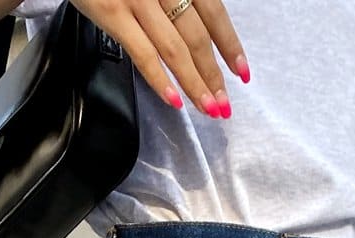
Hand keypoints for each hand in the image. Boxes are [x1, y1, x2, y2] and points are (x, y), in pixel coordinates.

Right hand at [81, 0, 248, 117]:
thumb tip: (199, 35)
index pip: (214, 12)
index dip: (230, 45)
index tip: (242, 72)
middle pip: (197, 37)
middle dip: (214, 75)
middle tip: (224, 104)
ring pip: (175, 49)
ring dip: (194, 84)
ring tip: (208, 108)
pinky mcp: (113, 12)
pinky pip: (142, 53)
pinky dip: (160, 80)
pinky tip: (174, 100)